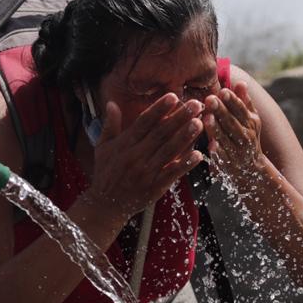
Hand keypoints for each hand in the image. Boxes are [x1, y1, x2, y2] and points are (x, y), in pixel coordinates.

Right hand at [87, 93, 203, 219]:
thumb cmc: (105, 173)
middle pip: (160, 134)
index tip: (173, 96)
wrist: (105, 205)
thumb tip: (111, 103)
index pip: (143, 123)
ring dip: (185, 137)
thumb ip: (109, 125)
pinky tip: (198, 154)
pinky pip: (172, 173)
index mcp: (124, 144)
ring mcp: (146, 172)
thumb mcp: (102, 147)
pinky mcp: (154, 187)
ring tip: (200, 123)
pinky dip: (185, 164)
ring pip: (168, 151)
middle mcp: (135, 156)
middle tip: (196, 104)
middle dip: (179, 118)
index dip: (159, 109)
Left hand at [203, 82, 264, 173]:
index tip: (222, 91)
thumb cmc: (246, 136)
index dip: (232, 101)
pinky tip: (210, 146)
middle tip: (209, 99)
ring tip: (206, 118)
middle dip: (221, 111)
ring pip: (226, 139)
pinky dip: (218, 153)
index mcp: (251, 123)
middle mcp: (246, 137)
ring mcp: (237, 151)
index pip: (240, 110)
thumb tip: (241, 82)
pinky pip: (222, 158)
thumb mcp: (250, 119)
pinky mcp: (228, 165)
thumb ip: (244, 102)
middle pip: (232, 123)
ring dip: (217, 129)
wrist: (252, 169)